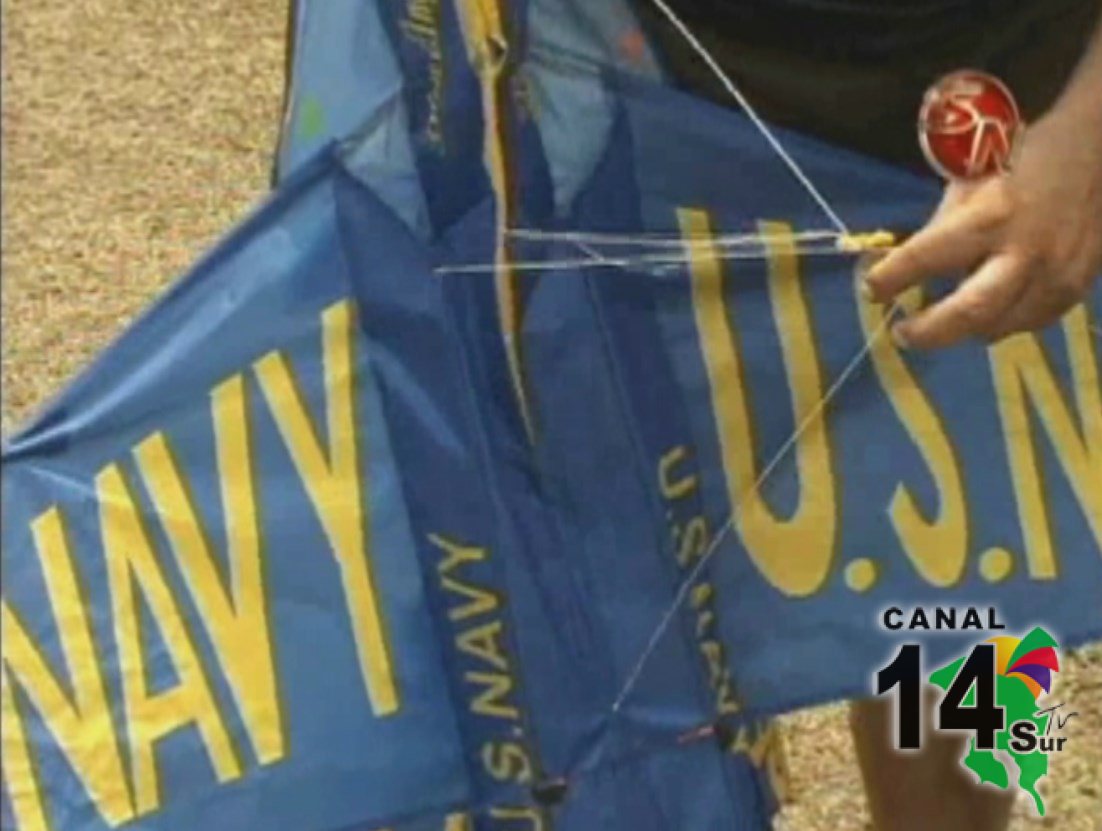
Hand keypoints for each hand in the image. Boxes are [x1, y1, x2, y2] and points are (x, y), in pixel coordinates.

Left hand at [863, 106, 1101, 348]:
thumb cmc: (1025, 157)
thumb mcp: (972, 180)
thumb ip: (943, 226)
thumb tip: (905, 263)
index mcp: (992, 216)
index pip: (926, 257)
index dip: (891, 278)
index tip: (870, 290)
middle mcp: (1025, 251)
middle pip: (969, 312)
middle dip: (929, 331)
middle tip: (902, 333)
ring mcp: (1058, 274)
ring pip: (1000, 326)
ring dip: (964, 331)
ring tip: (940, 324)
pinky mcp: (1079, 286)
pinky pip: (1032, 322)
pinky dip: (1001, 323)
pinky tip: (986, 316)